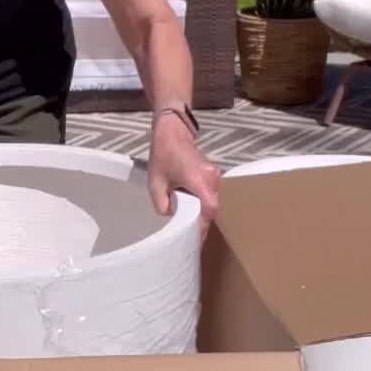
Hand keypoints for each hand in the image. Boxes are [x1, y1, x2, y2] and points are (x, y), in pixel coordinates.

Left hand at [147, 114, 219, 228]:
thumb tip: (172, 214)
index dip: (203, 225)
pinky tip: (191, 208)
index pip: (209, 208)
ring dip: (201, 211)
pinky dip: (202, 202)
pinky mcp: (213, 174)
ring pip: (212, 200)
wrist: (173, 132)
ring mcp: (215, 175)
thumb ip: (162, 203)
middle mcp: (212, 178)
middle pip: (212, 207)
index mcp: (199, 180)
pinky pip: (211, 193)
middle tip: (190, 236)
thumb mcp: (155, 182)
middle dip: (201, 222)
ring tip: (189, 224)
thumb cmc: (163, 155)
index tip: (196, 239)